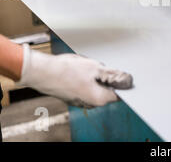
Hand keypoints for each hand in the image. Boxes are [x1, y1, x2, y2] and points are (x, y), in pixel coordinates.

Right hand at [17, 44, 132, 107]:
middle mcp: (91, 103)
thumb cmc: (67, 70)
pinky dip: (86, 80)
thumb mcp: (95, 68)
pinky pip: (86, 88)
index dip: (121, 82)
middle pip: (108, 90)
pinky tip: (78, 71)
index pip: (120, 93)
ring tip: (85, 68)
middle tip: (98, 67)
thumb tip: (127, 80)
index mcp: (100, 99)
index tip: (119, 73)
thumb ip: (113, 75)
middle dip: (107, 78)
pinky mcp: (73, 96)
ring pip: (96, 88)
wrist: (42, 72)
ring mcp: (81, 101)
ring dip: (96, 78)